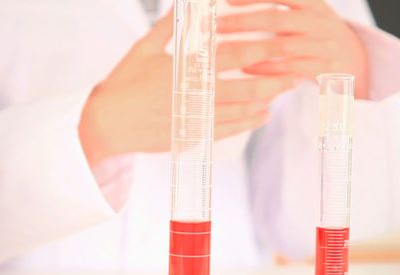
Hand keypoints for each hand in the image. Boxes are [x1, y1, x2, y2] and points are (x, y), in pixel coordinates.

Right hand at [79, 10, 294, 165]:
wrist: (105, 124)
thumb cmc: (122, 83)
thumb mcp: (143, 49)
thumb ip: (169, 27)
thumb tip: (187, 3)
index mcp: (184, 69)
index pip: (232, 57)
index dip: (261, 49)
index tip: (283, 44)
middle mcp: (193, 95)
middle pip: (244, 88)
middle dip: (273, 80)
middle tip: (294, 74)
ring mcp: (193, 119)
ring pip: (239, 112)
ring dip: (264, 103)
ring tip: (281, 94)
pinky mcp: (190, 137)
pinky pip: (226, 131)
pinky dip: (247, 124)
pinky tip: (260, 117)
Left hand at [217, 0, 368, 98]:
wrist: (349, 55)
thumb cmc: (311, 30)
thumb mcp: (301, 10)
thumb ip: (276, 4)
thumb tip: (233, 1)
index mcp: (311, 2)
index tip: (226, 1)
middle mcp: (318, 21)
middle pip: (276, 19)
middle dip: (243, 22)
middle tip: (216, 26)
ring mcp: (322, 45)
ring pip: (283, 46)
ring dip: (251, 48)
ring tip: (226, 50)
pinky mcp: (321, 67)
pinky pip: (289, 70)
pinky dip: (265, 70)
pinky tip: (245, 68)